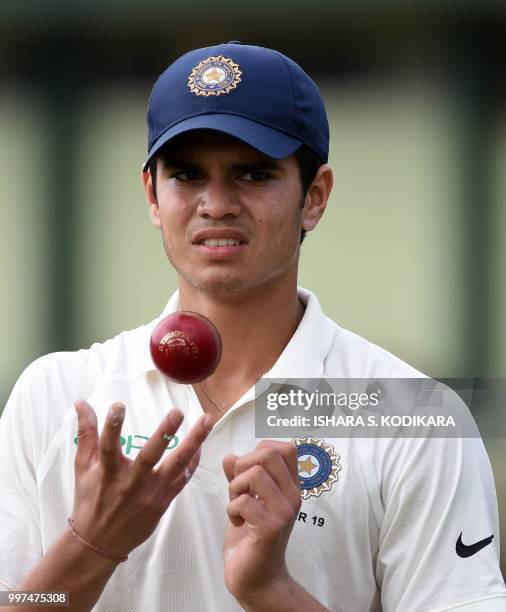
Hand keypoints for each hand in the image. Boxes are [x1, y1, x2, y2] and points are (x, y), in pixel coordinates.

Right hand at [71, 400, 213, 558]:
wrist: (100, 542)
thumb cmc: (91, 498)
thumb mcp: (84, 466)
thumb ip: (86, 433)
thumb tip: (81, 402)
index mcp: (108, 473)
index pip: (108, 446)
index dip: (112, 427)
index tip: (118, 405)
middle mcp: (131, 483)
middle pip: (150, 456)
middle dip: (164, 433)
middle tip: (177, 412)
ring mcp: (151, 494)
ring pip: (177, 466)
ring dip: (194, 441)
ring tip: (207, 420)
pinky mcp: (164, 502)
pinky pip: (183, 478)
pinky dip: (193, 460)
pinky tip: (201, 443)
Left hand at [222, 440, 300, 604]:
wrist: (257, 579)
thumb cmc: (251, 538)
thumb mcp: (245, 500)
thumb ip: (239, 476)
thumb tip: (230, 456)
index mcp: (289, 486)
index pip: (286, 448)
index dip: (260, 450)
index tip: (250, 471)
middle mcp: (292, 495)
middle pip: (268, 453)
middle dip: (243, 465)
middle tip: (240, 489)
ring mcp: (284, 511)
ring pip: (254, 473)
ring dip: (235, 488)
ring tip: (237, 506)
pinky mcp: (271, 528)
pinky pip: (244, 501)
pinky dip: (231, 509)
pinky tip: (237, 522)